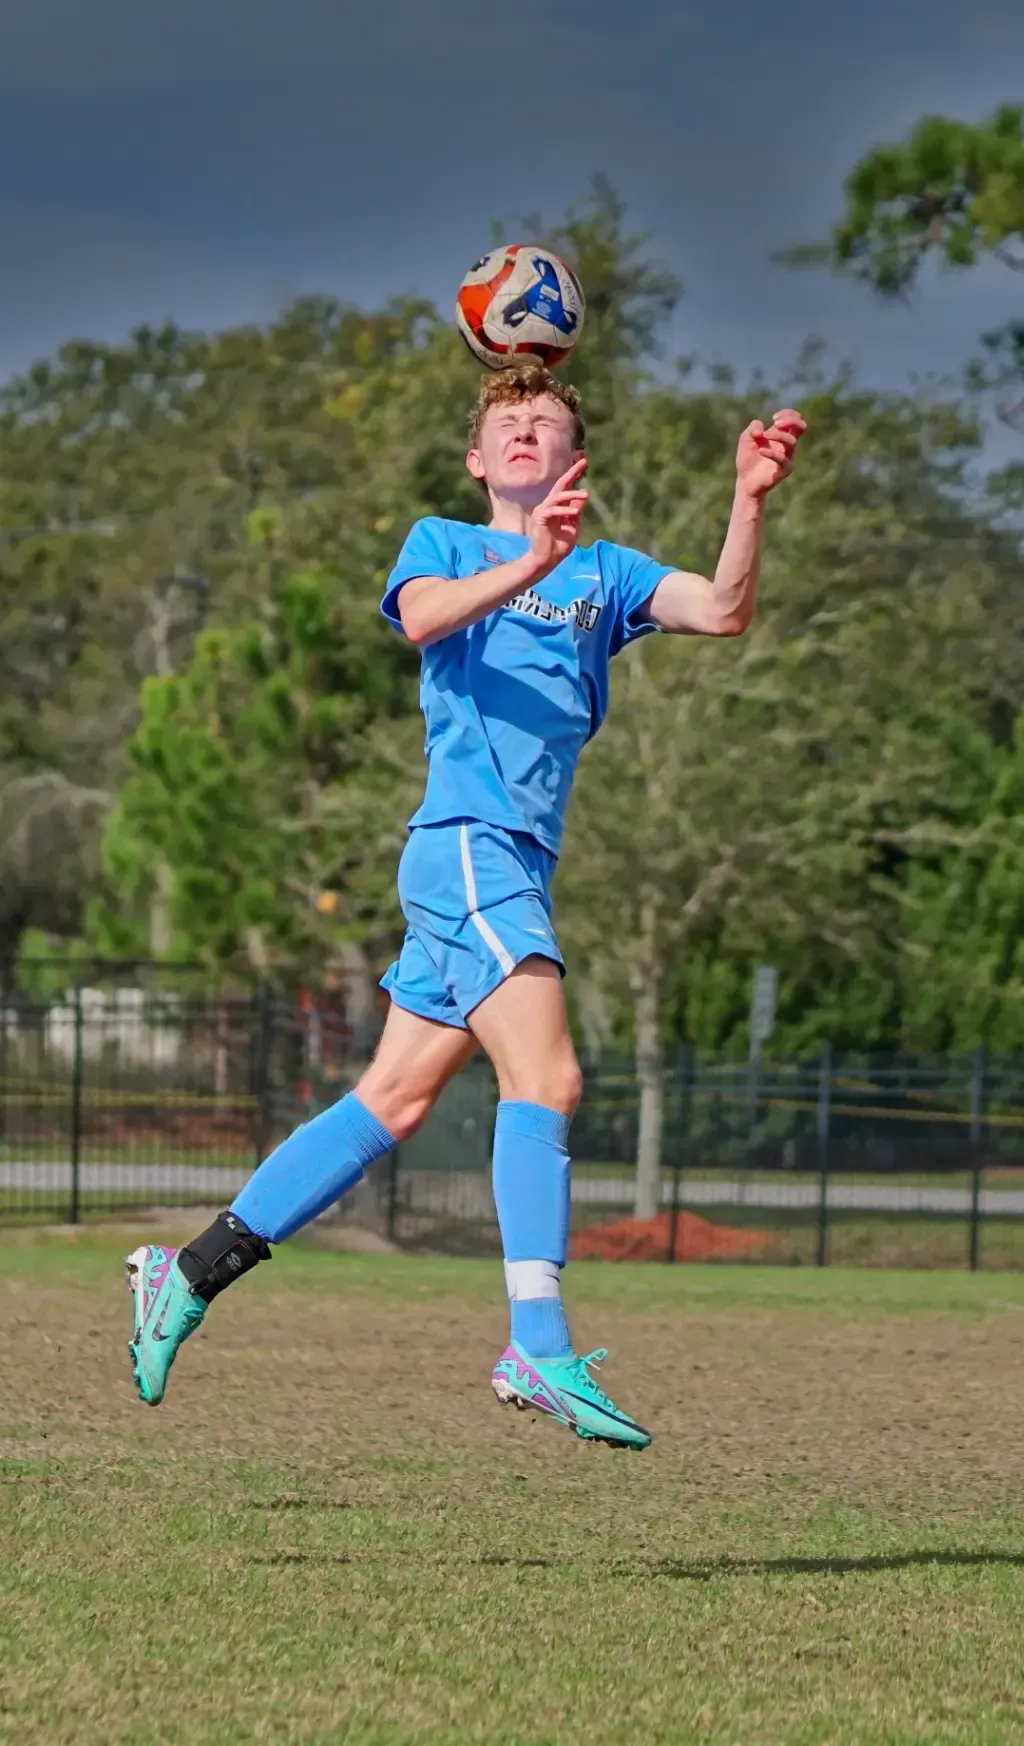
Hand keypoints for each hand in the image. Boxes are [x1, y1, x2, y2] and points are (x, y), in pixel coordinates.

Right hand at [527, 458, 588, 574]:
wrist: (547, 561)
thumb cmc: (559, 546)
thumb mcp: (573, 527)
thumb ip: (576, 511)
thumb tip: (583, 496)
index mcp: (556, 507)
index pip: (565, 487)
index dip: (574, 475)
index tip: (584, 463)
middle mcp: (548, 505)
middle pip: (560, 485)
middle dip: (571, 473)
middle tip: (583, 464)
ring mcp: (542, 511)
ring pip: (558, 496)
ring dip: (572, 494)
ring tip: (586, 495)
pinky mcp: (539, 518)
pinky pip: (552, 510)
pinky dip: (563, 510)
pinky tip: (574, 513)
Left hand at [736, 409, 805, 499]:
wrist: (745, 481)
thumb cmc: (747, 459)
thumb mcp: (746, 438)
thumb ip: (753, 427)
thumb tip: (762, 430)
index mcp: (781, 435)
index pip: (795, 419)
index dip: (788, 414)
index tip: (774, 418)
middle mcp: (787, 445)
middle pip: (802, 427)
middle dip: (791, 420)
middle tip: (775, 423)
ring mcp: (788, 457)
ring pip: (791, 441)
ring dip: (777, 435)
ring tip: (763, 436)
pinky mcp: (785, 470)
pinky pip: (783, 459)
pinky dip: (772, 452)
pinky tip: (761, 451)